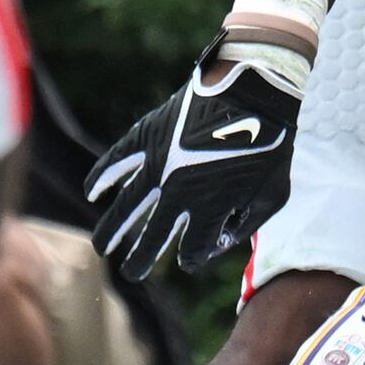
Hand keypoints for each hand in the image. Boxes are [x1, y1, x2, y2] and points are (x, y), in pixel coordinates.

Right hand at [87, 38, 306, 275]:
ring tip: (101, 247)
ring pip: (127, 207)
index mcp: (209, 211)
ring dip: (112, 230)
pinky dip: (102, 176)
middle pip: (152, 239)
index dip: (192, 258)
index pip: (192, 251)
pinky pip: (117, 161)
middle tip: (131, 272)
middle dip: (141, 260)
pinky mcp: (148, 137)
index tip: (191, 256)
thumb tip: (223, 237)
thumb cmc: (271, 143)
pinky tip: (91, 192)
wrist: (253, 92)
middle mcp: (178, 194)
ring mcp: (159, 165)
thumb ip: (249, 222)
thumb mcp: (273, 193)